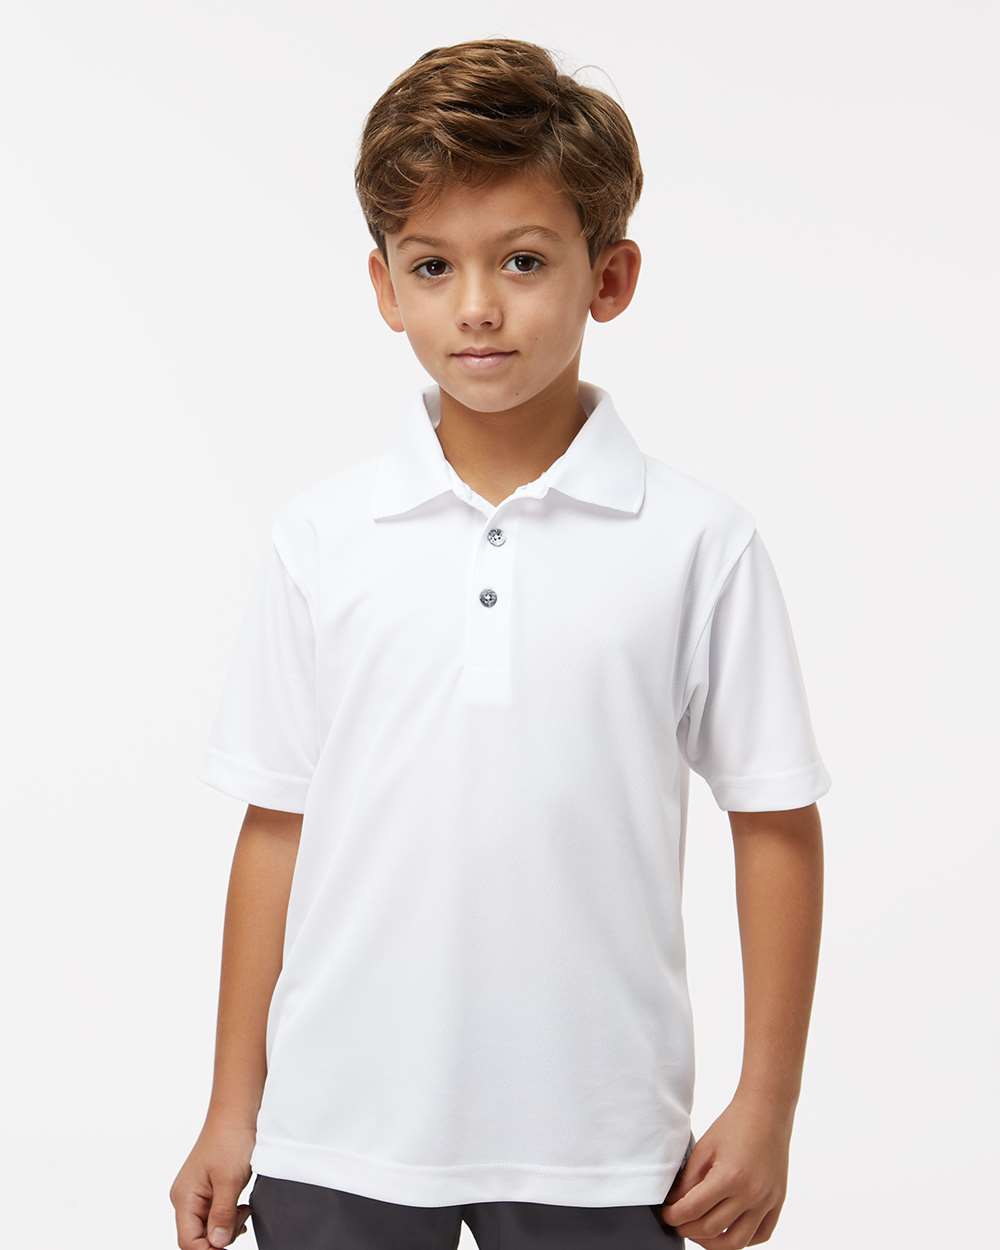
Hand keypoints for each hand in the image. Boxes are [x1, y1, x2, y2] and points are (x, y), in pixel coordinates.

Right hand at [170, 1113, 255, 1248]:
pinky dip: (229, 1216)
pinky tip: (242, 1207)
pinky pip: (215, 1214)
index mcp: (184, 1197)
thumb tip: (217, 1244)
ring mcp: (196, 1193)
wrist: (237, 1111)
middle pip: (198, 1237)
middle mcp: (186, 1198)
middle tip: (242, 1218)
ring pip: (208, 1227)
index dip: (209, 1249)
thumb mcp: (230, 1180)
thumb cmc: (231, 1138)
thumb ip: (222, 1215)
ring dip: (228, 1226)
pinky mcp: (209, 1189)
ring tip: (244, 1209)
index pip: (189, 1241)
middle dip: (221, 1236)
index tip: (231, 1242)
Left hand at [657, 1094, 791, 1246]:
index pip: (694, 1209)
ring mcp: (767, 1201)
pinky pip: (761, 1235)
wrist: (766, 1112)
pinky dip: (742, 1239)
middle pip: (712, 1229)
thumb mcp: (704, 1148)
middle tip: (678, 1222)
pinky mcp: (778, 1202)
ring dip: (714, 1243)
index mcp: (729, 1176)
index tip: (666, 1215)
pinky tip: (727, 1230)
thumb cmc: (733, 1125)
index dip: (674, 1216)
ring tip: (699, 1232)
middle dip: (688, 1229)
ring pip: (737, 1242)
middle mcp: (751, 1194)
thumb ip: (688, 1179)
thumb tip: (674, 1203)